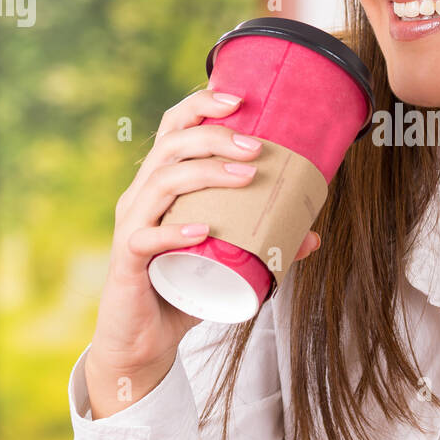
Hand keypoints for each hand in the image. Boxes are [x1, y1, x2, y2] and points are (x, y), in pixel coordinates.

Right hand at [85, 86, 320, 413]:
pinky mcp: (127, 261)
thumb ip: (265, 245)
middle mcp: (141, 197)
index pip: (174, 129)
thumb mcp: (228, 262)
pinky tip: (203, 230)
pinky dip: (175, 231)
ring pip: (161, 183)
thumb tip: (312, 235)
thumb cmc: (182, 290)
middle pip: (170, 146)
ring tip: (246, 177)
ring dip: (206, 173)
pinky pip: (146, 239)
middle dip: (214, 136)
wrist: (143, 341)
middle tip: (257, 146)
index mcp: (161, 185)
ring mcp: (132, 226)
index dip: (201, 106)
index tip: (239, 98)